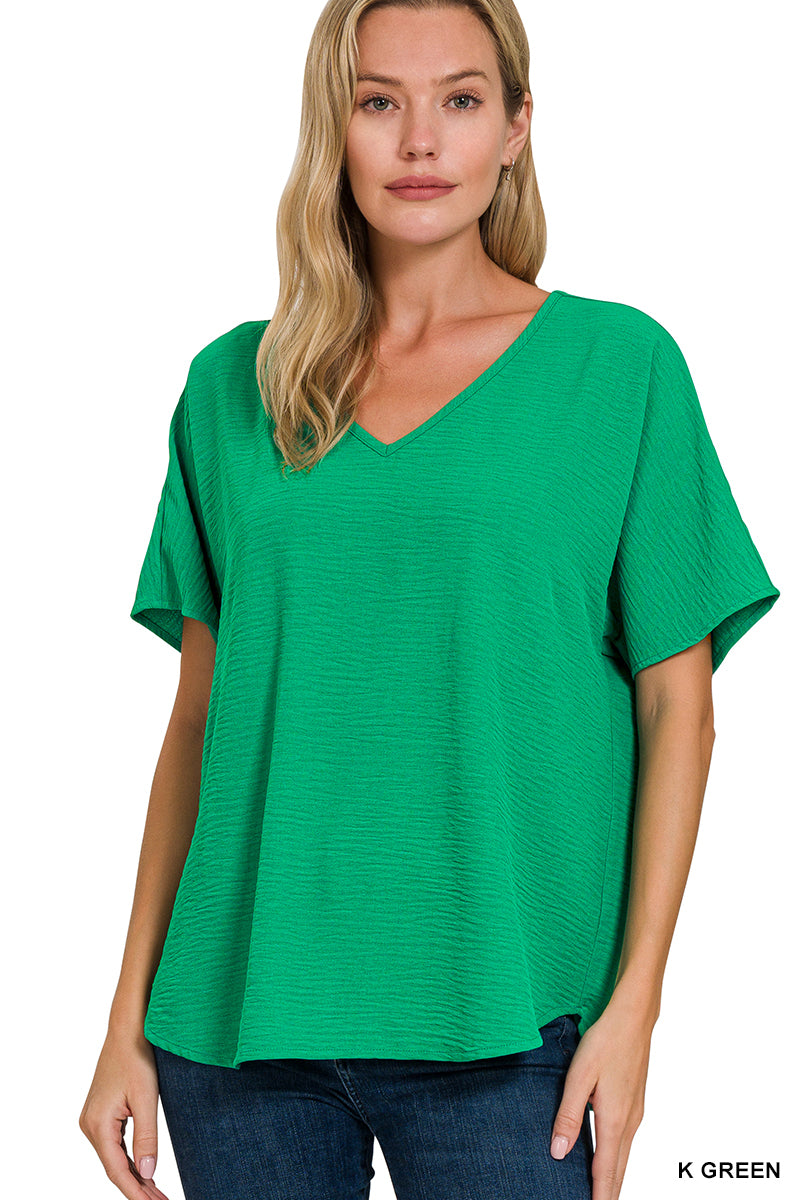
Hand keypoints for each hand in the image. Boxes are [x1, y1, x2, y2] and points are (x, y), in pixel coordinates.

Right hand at [79, 1026, 170, 1198]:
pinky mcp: (100, 1114)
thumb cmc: (137, 1059)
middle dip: (137, 1189)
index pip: (117, 1171)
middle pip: (114, 1168)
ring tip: (156, 1194)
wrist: (127, 1031)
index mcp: (98, 1125)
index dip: (136, 1193)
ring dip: (134, 1176)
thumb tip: (148, 1173)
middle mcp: (90, 1126)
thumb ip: (147, 1138)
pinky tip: (144, 1170)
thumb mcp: (147, 1099)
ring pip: (114, 1158)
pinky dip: (129, 1160)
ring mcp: (93, 1120)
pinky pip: (114, 1145)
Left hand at [550, 991, 655, 1199]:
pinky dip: (616, 1158)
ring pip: (623, 1156)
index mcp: (614, 1120)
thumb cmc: (605, 1042)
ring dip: (612, 1176)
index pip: (606, 1171)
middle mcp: (630, 1122)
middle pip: (618, 1170)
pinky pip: (625, 1141)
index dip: (599, 1196)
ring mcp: (636, 1113)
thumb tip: (558, 1152)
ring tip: (599, 1192)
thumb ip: (568, 1115)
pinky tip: (605, 1157)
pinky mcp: (635, 1103)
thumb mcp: (579, 1076)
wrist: (633, 1018)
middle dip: (608, 1192)